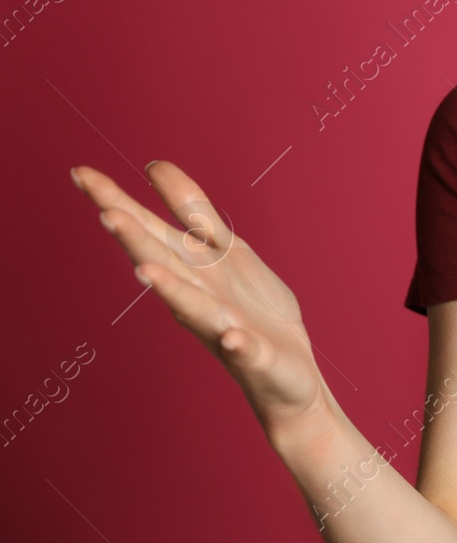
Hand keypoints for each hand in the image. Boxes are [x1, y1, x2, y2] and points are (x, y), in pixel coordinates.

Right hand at [74, 160, 333, 439]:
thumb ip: (192, 210)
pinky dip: (237, 343)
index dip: (119, 200)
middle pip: (161, 260)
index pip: (152, 226)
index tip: (81, 172)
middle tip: (104, 212)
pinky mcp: (254, 355)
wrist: (287, 376)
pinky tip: (233, 337)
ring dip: (169, 289)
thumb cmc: (252, 308)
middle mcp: (201, 293)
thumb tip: (153, 166)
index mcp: (196, 265)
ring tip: (145, 273)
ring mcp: (225, 325)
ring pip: (191, 305)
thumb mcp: (227, 247)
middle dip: (134, 238)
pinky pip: (245, 349)